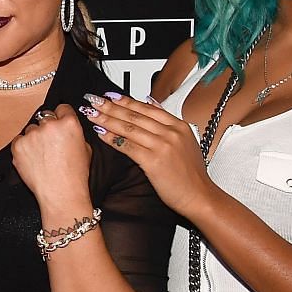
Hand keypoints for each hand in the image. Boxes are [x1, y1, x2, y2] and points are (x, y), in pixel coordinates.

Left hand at [10, 108, 92, 207]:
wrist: (61, 193)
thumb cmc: (75, 175)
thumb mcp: (85, 148)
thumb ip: (75, 133)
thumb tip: (67, 129)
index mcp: (69, 123)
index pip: (62, 108)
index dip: (61, 116)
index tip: (59, 122)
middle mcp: (49, 125)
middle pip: (45, 117)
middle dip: (47, 128)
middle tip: (50, 144)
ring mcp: (32, 135)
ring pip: (31, 129)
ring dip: (34, 138)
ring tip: (42, 156)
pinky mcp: (18, 145)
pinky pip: (19, 140)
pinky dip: (23, 148)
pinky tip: (33, 159)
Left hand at [81, 92, 216, 216]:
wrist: (198, 195)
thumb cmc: (190, 174)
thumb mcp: (185, 141)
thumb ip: (167, 121)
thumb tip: (151, 102)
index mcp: (178, 126)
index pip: (146, 108)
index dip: (126, 101)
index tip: (110, 95)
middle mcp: (171, 133)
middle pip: (135, 116)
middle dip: (111, 106)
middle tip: (94, 100)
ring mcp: (162, 146)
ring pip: (129, 128)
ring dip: (107, 119)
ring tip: (92, 114)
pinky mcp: (153, 160)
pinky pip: (127, 146)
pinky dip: (112, 138)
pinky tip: (101, 133)